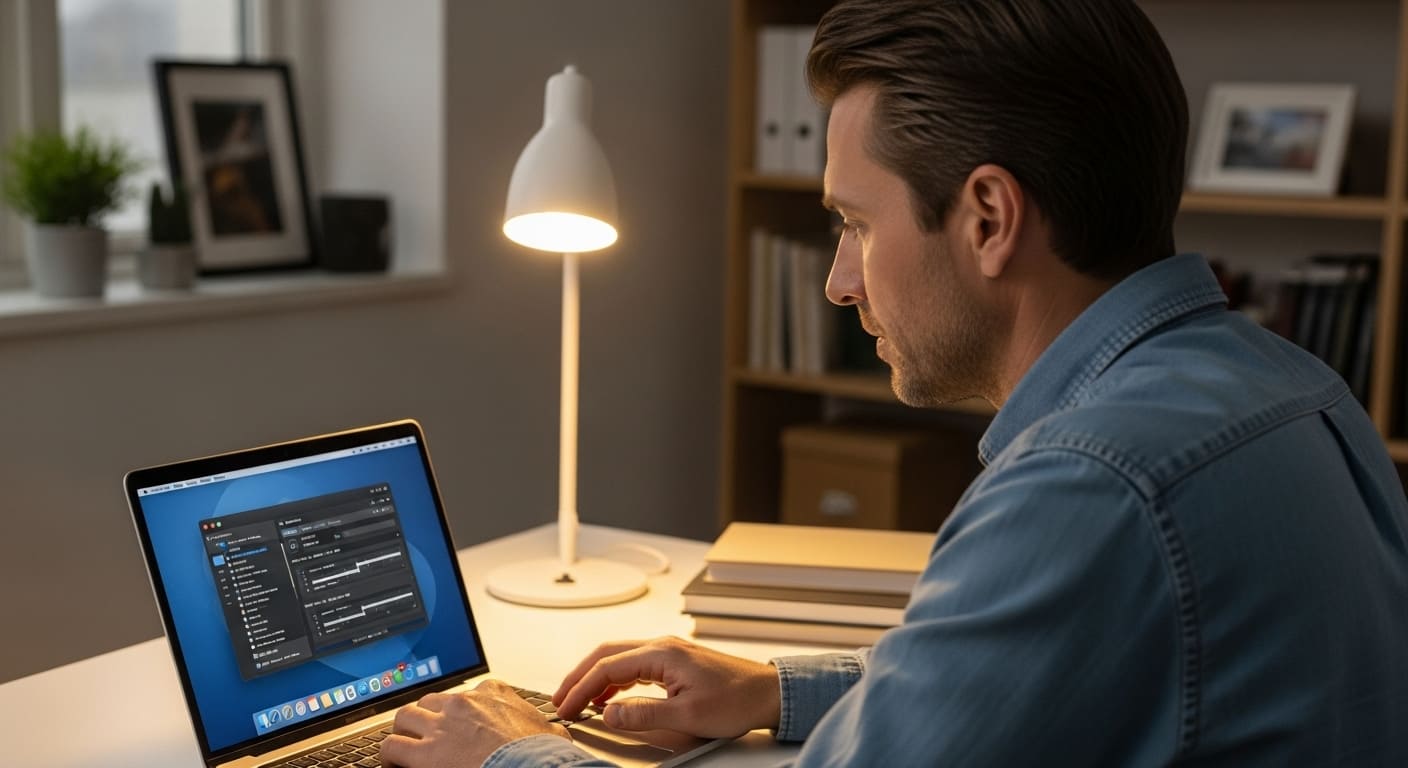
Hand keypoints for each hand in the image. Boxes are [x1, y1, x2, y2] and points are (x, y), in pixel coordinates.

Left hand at [380, 680, 568, 767]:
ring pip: (404, 717)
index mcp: (493, 694)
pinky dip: (389, 756)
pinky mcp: (424, 753)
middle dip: (425, 717)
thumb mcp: (550, 732)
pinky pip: (391, 747)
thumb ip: (544, 726)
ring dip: (403, 731)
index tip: (460, 721)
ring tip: (403, 746)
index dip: (461, 709)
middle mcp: (463, 704)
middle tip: (425, 733)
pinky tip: (394, 765)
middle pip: (430, 701)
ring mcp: (441, 726)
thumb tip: (555, 733)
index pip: (469, 692)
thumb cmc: (540, 755)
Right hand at [553, 636, 780, 737]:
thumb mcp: (687, 715)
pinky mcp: (674, 661)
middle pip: (606, 655)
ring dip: (595, 678)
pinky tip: (609, 697)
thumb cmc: (736, 699)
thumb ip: (643, 714)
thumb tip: (609, 713)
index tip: (565, 707)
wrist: (767, 692)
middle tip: (560, 700)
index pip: (607, 667)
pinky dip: (614, 680)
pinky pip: (634, 665)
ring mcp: (668, 651)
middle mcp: (661, 645)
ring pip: (618, 658)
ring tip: (578, 700)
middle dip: (578, 677)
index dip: (580, 688)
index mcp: (661, 653)